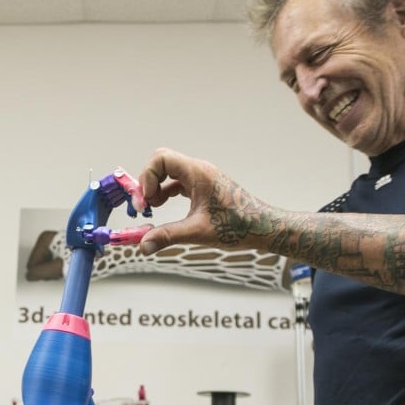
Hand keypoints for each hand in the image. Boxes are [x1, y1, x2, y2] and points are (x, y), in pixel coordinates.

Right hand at [137, 148, 268, 255]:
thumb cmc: (238, 226)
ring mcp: (200, 178)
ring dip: (154, 189)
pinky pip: (175, 183)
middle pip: (160, 162)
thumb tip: (143, 246)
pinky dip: (163, 194)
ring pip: (167, 173)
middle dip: (146, 182)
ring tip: (151, 210)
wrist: (262, 227)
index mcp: (198, 173)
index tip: (147, 201)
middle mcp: (198, 171)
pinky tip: (161, 209)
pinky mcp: (201, 187)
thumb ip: (168, 236)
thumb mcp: (198, 232)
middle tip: (143, 205)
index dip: (147, 177)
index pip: (161, 159)